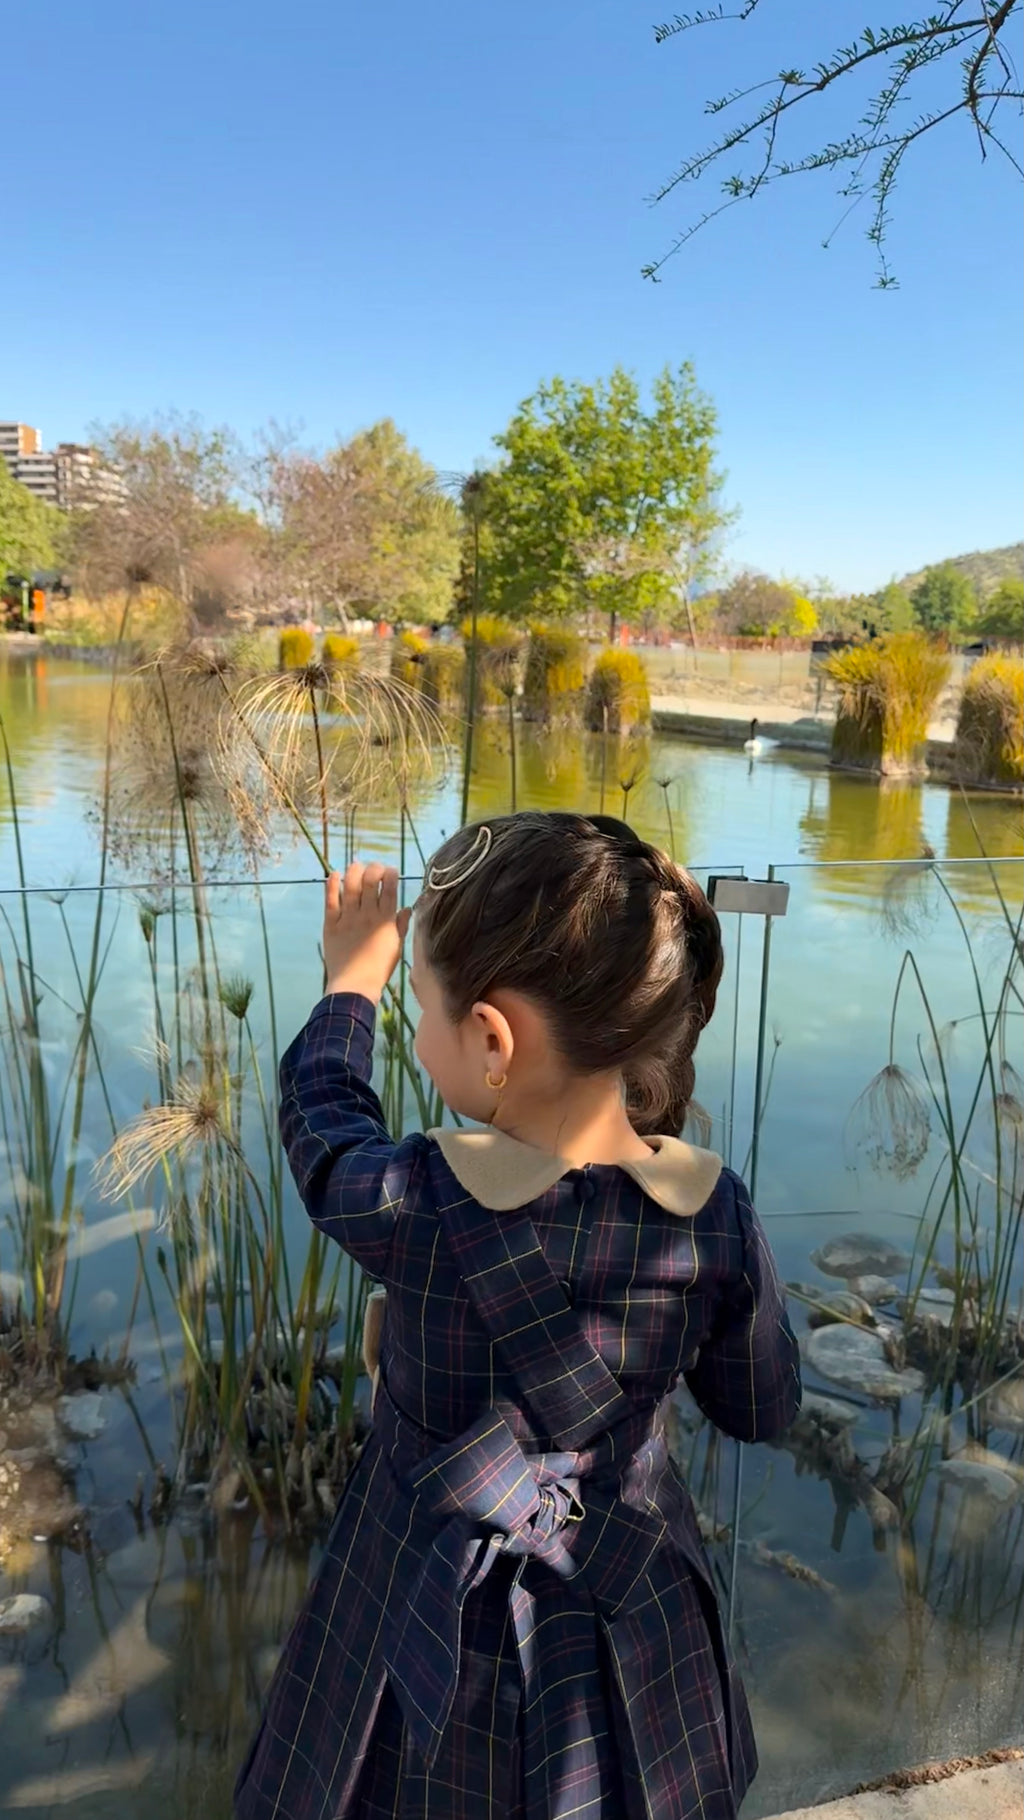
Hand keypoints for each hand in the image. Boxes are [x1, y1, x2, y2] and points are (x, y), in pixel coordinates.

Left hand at [323, 863, 409, 1003]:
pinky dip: (331, 885)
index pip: (389, 888)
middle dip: (374, 868)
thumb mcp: (396, 947)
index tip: (391, 871)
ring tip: (357, 866)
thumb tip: (407, 908)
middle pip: (370, 881)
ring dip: (354, 871)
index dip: (390, 874)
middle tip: (375, 868)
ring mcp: (347, 918)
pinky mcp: (331, 924)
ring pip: (351, 886)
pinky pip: (330, 900)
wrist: (354, 986)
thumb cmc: (379, 969)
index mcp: (385, 921)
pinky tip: (334, 874)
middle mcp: (367, 915)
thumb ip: (400, 926)